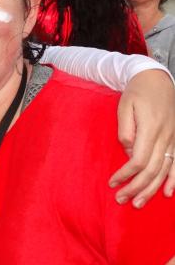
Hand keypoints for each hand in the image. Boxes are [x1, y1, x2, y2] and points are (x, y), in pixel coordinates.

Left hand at [109, 69, 174, 206]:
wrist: (157, 79)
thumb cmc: (137, 92)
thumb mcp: (125, 106)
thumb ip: (125, 129)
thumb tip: (127, 150)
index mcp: (151, 129)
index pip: (138, 161)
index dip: (126, 175)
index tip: (112, 183)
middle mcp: (166, 138)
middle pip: (152, 171)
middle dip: (136, 188)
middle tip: (121, 200)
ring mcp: (174, 140)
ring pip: (165, 171)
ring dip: (151, 189)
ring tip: (138, 202)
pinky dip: (174, 181)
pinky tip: (167, 193)